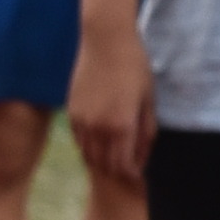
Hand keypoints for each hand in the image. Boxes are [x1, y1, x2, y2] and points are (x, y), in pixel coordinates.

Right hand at [68, 16, 155, 188]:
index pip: (124, 164)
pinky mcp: (72, 113)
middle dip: (116, 171)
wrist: (105, 43)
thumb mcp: (148, 98)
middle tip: (125, 172)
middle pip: (105, 164)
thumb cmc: (134, 66)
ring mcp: (82, 122)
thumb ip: (146, 129)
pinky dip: (89, 147)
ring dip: (101, 161)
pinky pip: (79, 140)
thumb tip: (143, 155)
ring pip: (89, 154)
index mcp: (122, 126)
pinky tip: (99, 142)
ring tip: (112, 160)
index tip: (136, 176)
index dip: (130, 174)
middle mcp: (99, 128)